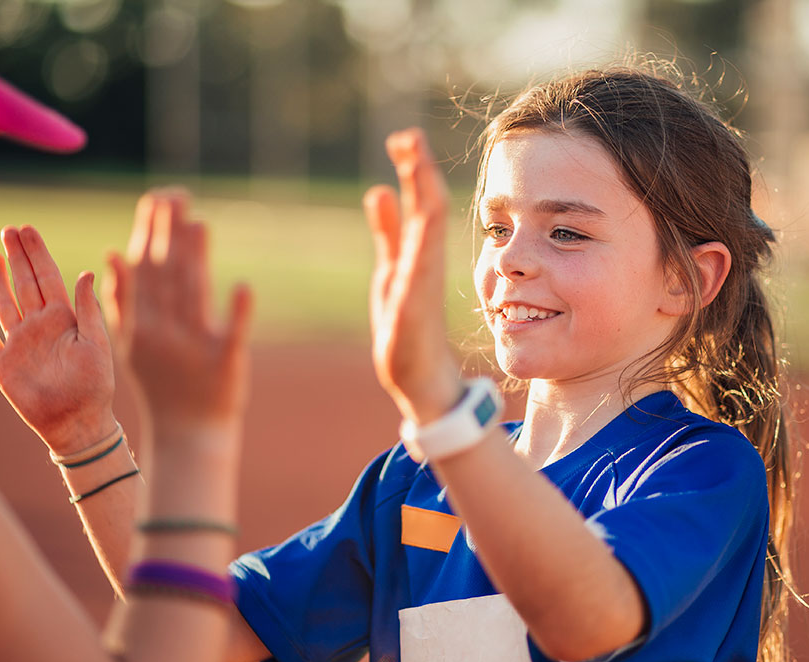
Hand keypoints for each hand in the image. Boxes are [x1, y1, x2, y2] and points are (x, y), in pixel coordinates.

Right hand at [0, 226, 117, 455]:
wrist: (77, 423)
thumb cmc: (94, 386)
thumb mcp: (97, 343)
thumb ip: (88, 309)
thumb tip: (85, 272)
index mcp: (64, 319)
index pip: (48, 277)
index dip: (37, 253)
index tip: (28, 230)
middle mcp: (40, 327)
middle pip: (25, 283)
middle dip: (18, 256)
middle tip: (10, 229)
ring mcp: (20, 344)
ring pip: (5, 304)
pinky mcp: (3, 365)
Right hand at [102, 190, 252, 434]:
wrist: (187, 432)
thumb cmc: (162, 382)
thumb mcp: (131, 344)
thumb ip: (122, 300)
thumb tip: (112, 252)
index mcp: (143, 325)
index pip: (146, 271)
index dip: (150, 233)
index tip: (156, 198)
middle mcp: (166, 333)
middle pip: (168, 276)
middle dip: (170, 234)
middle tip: (176, 195)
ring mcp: (195, 348)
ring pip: (193, 297)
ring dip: (196, 259)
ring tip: (199, 223)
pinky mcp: (226, 363)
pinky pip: (232, 336)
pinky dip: (238, 312)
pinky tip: (242, 286)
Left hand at [363, 129, 461, 424]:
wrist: (419, 379)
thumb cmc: (407, 327)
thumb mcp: (392, 269)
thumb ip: (388, 231)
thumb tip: (379, 190)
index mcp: (419, 253)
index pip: (421, 202)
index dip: (414, 169)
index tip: (405, 137)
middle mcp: (425, 263)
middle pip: (427, 208)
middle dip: (419, 172)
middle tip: (409, 134)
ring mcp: (423, 284)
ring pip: (428, 231)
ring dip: (422, 195)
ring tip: (415, 161)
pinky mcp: (415, 306)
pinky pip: (422, 267)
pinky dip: (422, 240)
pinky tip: (421, 215)